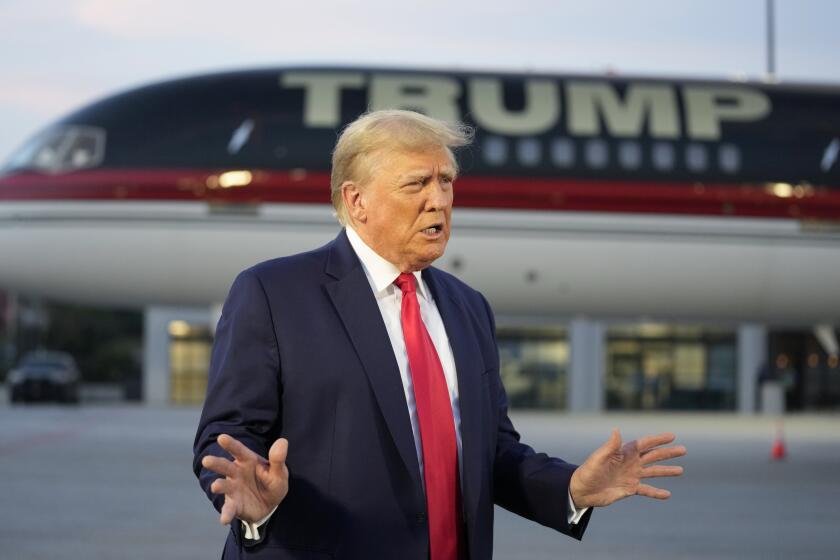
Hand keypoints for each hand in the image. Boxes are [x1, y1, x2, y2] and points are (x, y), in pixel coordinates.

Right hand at [201, 434, 289, 524]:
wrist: (270, 505)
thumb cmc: (272, 483)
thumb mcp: (279, 472)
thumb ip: (278, 459)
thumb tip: (282, 441)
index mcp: (248, 461)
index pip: (239, 451)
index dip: (231, 444)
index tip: (221, 437)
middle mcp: (237, 473)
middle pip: (225, 466)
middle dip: (216, 463)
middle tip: (206, 460)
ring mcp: (233, 489)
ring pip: (224, 485)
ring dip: (219, 486)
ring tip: (215, 486)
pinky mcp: (234, 505)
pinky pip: (229, 509)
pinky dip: (226, 514)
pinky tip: (224, 520)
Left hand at [569, 430, 685, 508]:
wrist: (582, 490)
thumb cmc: (588, 471)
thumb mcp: (599, 457)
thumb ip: (610, 446)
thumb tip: (617, 430)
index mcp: (624, 452)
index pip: (645, 444)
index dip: (658, 440)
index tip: (672, 436)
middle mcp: (631, 463)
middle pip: (653, 456)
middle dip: (668, 453)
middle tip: (683, 450)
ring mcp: (631, 476)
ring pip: (653, 472)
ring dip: (666, 471)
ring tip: (681, 470)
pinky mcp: (630, 489)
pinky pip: (647, 490)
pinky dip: (657, 492)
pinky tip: (667, 494)